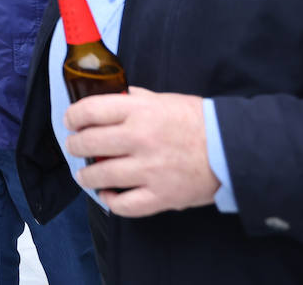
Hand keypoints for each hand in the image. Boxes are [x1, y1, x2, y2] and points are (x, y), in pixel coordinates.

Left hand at [64, 86, 219, 216]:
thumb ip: (135, 100)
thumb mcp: (164, 99)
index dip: (73, 117)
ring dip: (86, 175)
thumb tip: (111, 98)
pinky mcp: (161, 196)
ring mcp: (149, 169)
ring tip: (84, 175)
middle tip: (75, 147)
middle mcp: (140, 138)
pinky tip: (107, 195)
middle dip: (75, 146)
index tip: (70, 122)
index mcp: (140, 111)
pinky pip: (124, 204)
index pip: (90, 110)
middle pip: (89, 143)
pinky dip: (110, 201)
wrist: (232, 149)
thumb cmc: (198, 121)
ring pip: (100, 175)